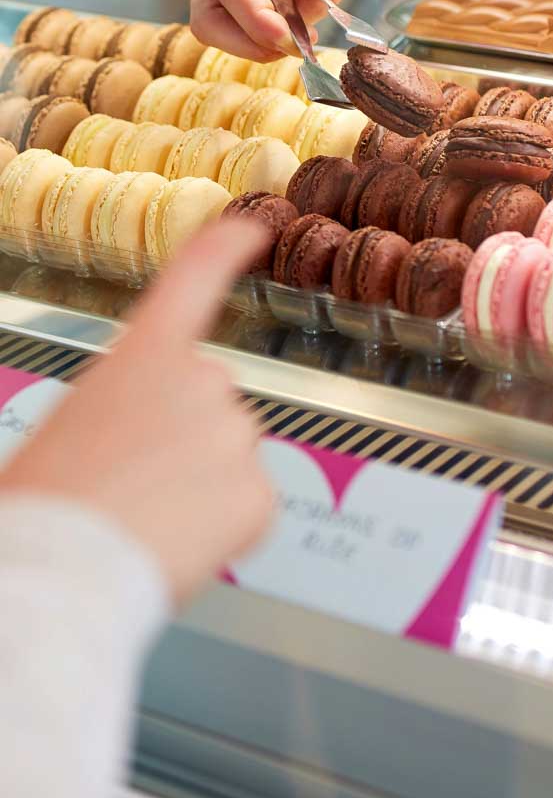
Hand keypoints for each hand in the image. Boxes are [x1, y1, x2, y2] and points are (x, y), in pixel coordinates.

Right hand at [0, 219, 273, 605]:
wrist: (61, 570)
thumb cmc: (48, 503)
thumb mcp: (76, 424)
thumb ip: (131, 406)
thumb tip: (151, 433)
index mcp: (144, 356)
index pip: (195, 277)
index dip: (226, 247)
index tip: (251, 227)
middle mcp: (203, 380)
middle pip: (213, 398)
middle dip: (187, 434)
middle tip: (137, 479)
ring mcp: (237, 433)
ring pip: (231, 454)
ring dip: (203, 483)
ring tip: (148, 517)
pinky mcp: (259, 492)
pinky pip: (250, 505)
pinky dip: (224, 526)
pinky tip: (180, 542)